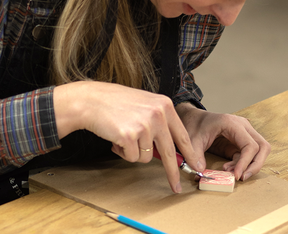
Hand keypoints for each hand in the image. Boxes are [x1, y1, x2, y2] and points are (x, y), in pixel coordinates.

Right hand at [53, 81, 200, 192]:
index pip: (182, 135)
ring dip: (133, 152)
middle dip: (173, 173)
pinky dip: (123, 152)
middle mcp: (158, 114)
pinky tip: (116, 138)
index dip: (190, 154)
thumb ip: (159, 121)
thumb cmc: (114, 102)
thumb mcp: (144, 104)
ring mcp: (144, 126)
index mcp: (164, 105)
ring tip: (123, 136)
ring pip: (146, 157)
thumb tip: (169, 147)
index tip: (196, 166)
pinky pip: (131, 157)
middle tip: (176, 187)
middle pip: (169, 152)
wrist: (91, 100)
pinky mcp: (130, 136)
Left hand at [176, 103, 270, 180]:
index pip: (250, 145)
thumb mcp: (193, 139)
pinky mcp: (241, 141)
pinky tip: (228, 168)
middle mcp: (243, 126)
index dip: (246, 162)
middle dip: (255, 165)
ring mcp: (244, 133)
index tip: (236, 175)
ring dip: (250, 165)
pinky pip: (248, 155)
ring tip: (234, 174)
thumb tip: (201, 171)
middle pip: (262, 147)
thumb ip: (195, 154)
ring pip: (260, 151)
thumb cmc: (195, 125)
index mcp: (232, 123)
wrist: (194, 118)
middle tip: (242, 178)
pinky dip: (241, 164)